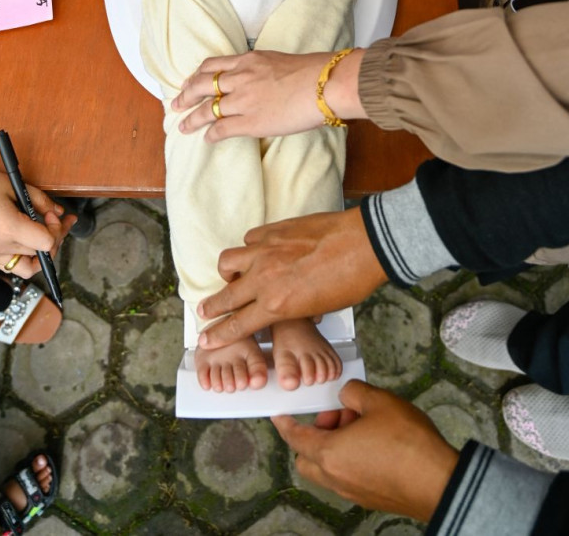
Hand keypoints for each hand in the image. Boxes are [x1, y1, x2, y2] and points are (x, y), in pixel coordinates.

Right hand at [0, 161, 75, 278]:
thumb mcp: (12, 185)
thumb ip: (39, 200)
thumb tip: (58, 212)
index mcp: (8, 229)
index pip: (46, 243)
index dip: (56, 228)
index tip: (51, 213)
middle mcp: (1, 247)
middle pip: (40, 253)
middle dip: (54, 236)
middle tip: (57, 219)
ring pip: (28, 266)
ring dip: (42, 253)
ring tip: (45, 236)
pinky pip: (12, 266)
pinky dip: (25, 258)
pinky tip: (27, 242)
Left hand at [173, 48, 365, 141]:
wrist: (324, 84)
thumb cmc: (312, 71)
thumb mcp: (279, 61)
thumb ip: (263, 70)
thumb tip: (264, 82)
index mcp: (247, 60)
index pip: (213, 65)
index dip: (197, 75)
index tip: (190, 81)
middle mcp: (239, 78)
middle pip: (202, 85)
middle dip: (186, 95)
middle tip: (176, 103)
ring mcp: (242, 100)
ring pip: (206, 109)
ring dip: (192, 119)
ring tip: (183, 125)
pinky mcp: (250, 122)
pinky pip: (221, 129)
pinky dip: (211, 134)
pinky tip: (207, 139)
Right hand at [196, 207, 386, 348]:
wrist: (364, 243)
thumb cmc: (351, 280)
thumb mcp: (320, 309)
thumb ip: (293, 310)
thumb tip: (286, 308)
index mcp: (277, 305)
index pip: (238, 325)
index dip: (219, 334)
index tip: (206, 339)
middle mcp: (265, 278)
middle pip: (226, 297)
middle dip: (211, 308)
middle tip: (204, 313)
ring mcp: (266, 250)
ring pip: (228, 262)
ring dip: (227, 273)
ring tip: (232, 276)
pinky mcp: (273, 230)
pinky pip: (249, 240)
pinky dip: (249, 249)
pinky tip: (259, 252)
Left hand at [273, 380, 458, 520]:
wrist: (438, 481)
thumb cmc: (408, 444)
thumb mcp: (378, 401)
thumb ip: (353, 393)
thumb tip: (346, 396)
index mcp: (330, 453)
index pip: (296, 438)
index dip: (286, 424)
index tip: (279, 416)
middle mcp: (336, 477)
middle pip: (308, 457)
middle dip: (316, 433)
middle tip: (339, 414)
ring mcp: (352, 491)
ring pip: (329, 468)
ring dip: (335, 445)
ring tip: (363, 425)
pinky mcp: (369, 498)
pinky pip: (347, 476)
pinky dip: (350, 458)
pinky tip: (375, 443)